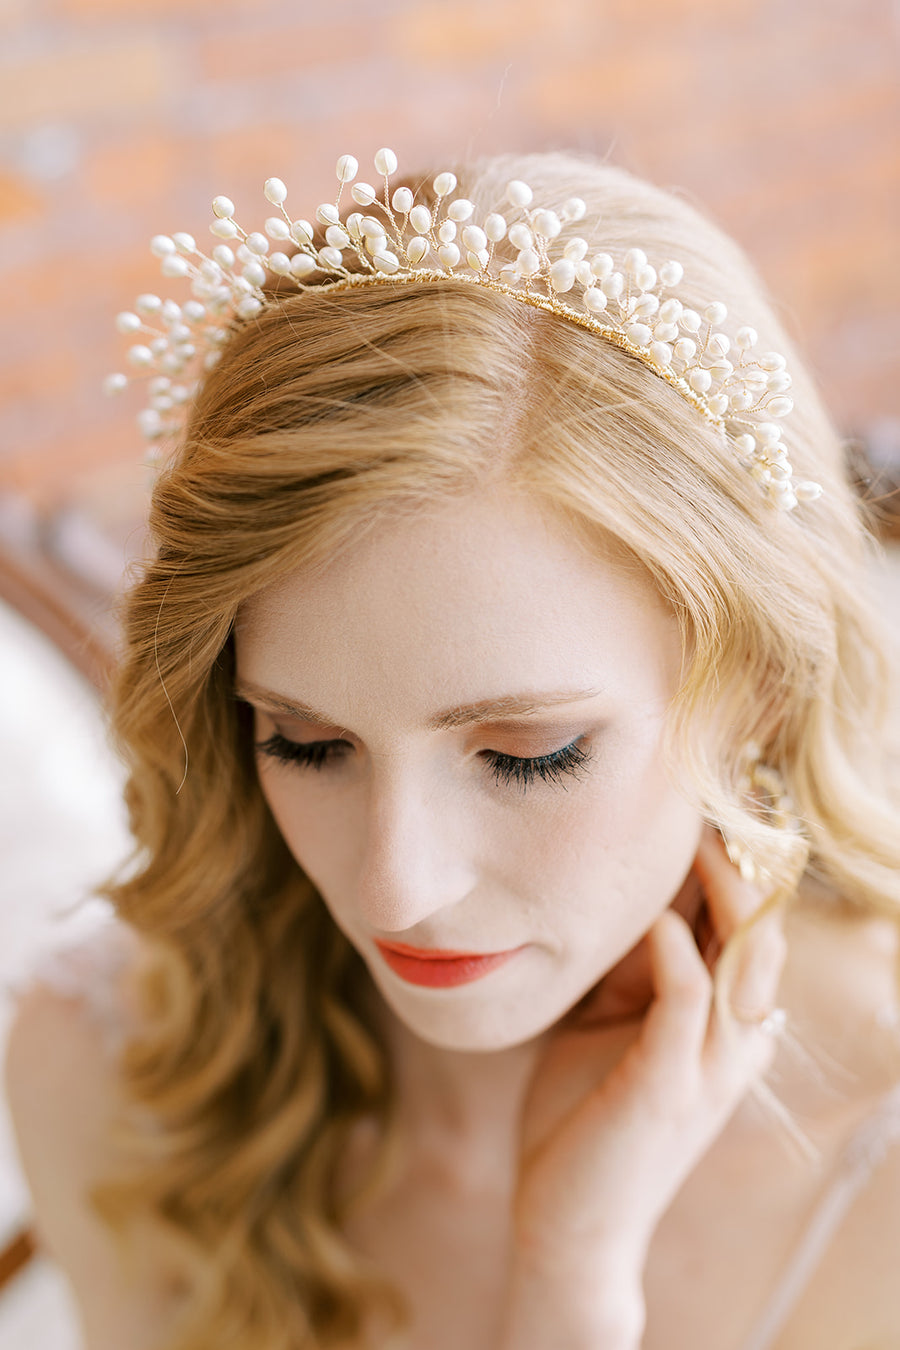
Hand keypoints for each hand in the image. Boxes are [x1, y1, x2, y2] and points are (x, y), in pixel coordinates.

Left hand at [500, 826, 786, 1341]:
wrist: (565, 1220)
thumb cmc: (579, 1116)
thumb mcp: (602, 1022)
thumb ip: (623, 966)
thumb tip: (614, 895)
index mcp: (721, 1020)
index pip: (743, 920)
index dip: (728, 858)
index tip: (692, 798)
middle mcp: (733, 1037)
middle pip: (763, 926)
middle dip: (739, 860)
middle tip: (700, 799)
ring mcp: (709, 1065)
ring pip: (746, 957)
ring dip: (721, 892)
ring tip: (692, 838)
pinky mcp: (670, 1087)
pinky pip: (690, 1004)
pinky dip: (677, 954)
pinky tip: (650, 920)